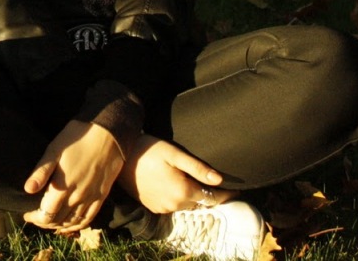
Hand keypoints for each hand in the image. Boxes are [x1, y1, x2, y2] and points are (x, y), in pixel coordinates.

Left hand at [20, 120, 123, 234]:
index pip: (46, 214)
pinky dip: (77, 225)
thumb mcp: (54, 150)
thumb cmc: (77, 138)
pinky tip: (71, 224)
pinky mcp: (101, 196)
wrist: (108, 134)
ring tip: (50, 221)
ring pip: (73, 222)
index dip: (35, 218)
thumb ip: (41, 172)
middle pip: (58, 220)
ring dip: (60, 225)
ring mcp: (91, 198)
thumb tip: (27, 189)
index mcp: (63, 187)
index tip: (26, 215)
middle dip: (45, 222)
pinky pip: (89, 218)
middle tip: (35, 217)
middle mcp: (77, 197)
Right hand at [117, 134, 232, 213]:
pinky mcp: (153, 207)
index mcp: (183, 191)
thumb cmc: (148, 150)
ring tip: (194, 182)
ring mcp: (162, 207)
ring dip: (192, 196)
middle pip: (200, 202)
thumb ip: (197, 168)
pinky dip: (178, 198)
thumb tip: (219, 179)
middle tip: (215, 183)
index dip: (226, 194)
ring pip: (186, 204)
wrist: (120, 156)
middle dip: (208, 194)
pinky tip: (174, 184)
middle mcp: (174, 204)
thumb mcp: (174, 154)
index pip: (212, 198)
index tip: (237, 190)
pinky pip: (172, 205)